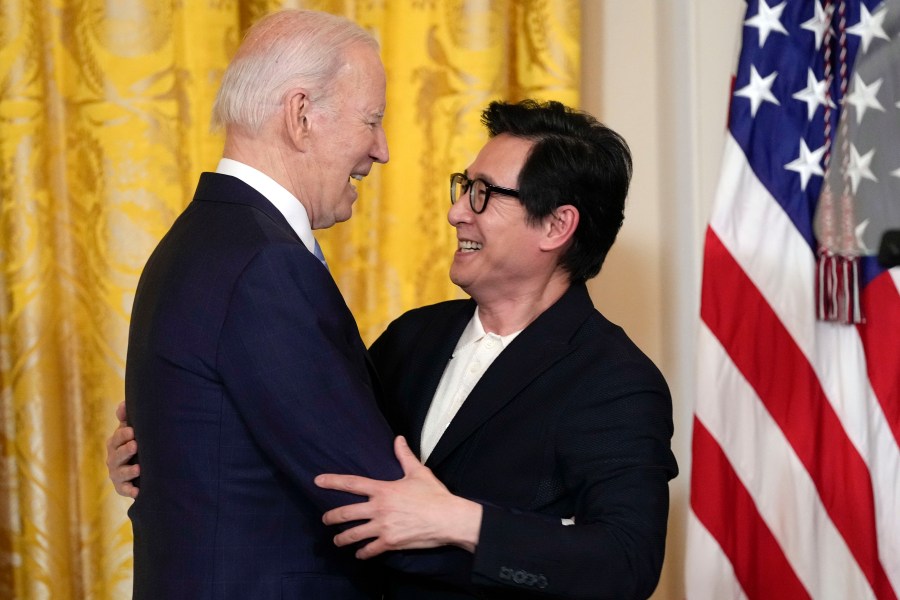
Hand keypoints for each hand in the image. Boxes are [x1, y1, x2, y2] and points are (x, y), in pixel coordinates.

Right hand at [105, 401, 139, 498]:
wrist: (138, 469)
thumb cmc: (133, 444)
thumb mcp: (129, 432)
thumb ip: (125, 419)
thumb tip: (122, 403)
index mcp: (115, 444)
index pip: (116, 438)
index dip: (123, 435)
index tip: (132, 431)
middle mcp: (113, 459)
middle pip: (117, 455)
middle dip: (125, 450)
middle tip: (135, 445)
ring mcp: (117, 474)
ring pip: (120, 473)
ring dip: (128, 471)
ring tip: (138, 468)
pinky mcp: (122, 488)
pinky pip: (124, 491)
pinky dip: (130, 491)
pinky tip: (138, 492)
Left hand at [315, 436, 481, 558]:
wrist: (448, 518)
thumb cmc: (434, 494)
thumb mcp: (418, 472)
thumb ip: (404, 456)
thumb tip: (398, 439)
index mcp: (383, 490)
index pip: (352, 483)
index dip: (333, 481)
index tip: (317, 481)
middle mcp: (378, 509)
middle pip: (345, 513)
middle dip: (331, 518)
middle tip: (324, 520)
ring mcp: (382, 527)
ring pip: (353, 535)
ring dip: (341, 539)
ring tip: (337, 541)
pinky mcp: (390, 542)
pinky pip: (369, 550)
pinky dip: (362, 553)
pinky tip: (359, 554)